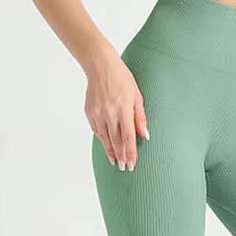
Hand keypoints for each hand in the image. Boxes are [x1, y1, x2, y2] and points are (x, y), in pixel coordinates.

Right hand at [83, 45, 148, 170]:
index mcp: (123, 110)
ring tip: (115, 162)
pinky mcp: (89, 112)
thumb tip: (145, 135)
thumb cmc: (122, 79)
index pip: (128, 137)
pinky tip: (106, 145)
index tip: (132, 164)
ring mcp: (97, 114)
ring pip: (104, 138)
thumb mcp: (136, 96)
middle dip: (121, 156)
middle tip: (124, 168)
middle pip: (116, 141)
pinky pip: (96, 130)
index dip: (131, 153)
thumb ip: (140, 117)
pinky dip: (102, 139)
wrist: (100, 66)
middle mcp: (109, 114)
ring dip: (110, 152)